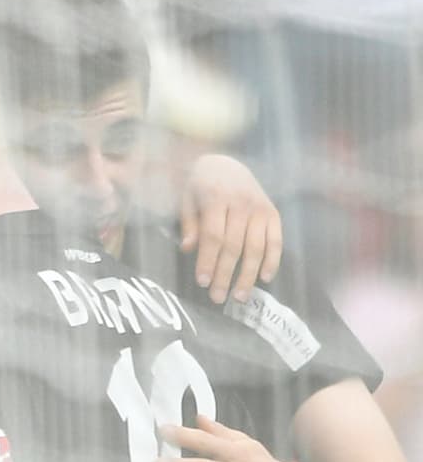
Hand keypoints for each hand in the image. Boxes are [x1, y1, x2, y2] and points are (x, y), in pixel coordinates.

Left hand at [179, 154, 281, 304]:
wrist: (225, 164)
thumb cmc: (200, 186)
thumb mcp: (186, 200)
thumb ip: (189, 224)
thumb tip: (188, 250)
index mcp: (215, 198)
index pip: (213, 236)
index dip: (208, 261)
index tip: (202, 282)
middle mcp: (241, 203)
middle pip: (234, 246)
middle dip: (225, 275)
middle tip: (217, 298)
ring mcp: (259, 209)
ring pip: (256, 247)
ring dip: (248, 275)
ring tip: (239, 297)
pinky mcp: (272, 213)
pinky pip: (276, 240)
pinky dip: (272, 260)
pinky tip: (264, 278)